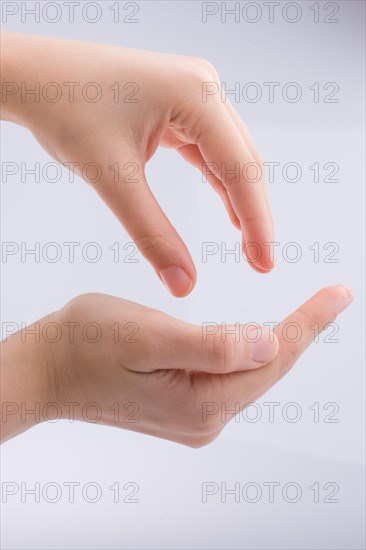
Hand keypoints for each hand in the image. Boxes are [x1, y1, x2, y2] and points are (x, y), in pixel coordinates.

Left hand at [1, 32, 272, 295]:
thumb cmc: (66, 111)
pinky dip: (218, 183)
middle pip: (243, 161)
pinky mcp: (181, 105)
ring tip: (249, 246)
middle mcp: (203, 87)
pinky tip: (228, 213)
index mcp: (195, 94)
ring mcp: (194, 93)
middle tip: (260, 264)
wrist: (35, 77)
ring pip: (229, 157)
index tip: (265, 263)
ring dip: (238, 201)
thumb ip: (152, 234)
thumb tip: (183, 285)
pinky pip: (208, 150)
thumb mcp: (113, 178)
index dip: (256, 220)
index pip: (240, 167)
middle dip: (253, 214)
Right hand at [1, 285, 352, 444]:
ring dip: (274, 342)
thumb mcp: (150, 336)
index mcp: (201, 403)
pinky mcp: (180, 406)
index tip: (339, 294)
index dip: (308, 323)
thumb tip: (270, 343)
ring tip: (307, 316)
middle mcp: (203, 420)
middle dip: (299, 332)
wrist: (45, 370)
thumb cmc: (87, 344)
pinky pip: (227, 377)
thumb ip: (214, 345)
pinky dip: (245, 351)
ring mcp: (192, 417)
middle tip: (331, 299)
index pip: (272, 358)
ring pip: (247, 373)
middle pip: (266, 369)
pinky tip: (256, 339)